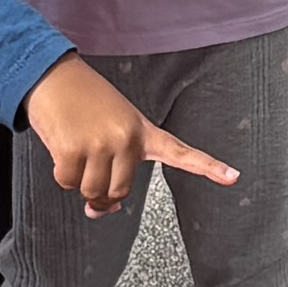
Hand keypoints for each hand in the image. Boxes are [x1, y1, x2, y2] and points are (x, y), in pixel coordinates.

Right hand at [22, 53, 234, 215]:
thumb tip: (97, 210)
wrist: (53, 76)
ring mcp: (102, 144)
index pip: (180, 152)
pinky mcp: (74, 148)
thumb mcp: (110, 129)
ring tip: (76, 150)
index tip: (234, 177)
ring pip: (92, 191)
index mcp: (143, 132)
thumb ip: (112, 171)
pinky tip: (62, 147)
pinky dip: (61, 173)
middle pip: (119, 192)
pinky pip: (67, 182)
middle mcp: (127, 139)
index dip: (208, 167)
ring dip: (79, 181)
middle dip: (101, 192)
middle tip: (90, 173)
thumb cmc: (84, 104)